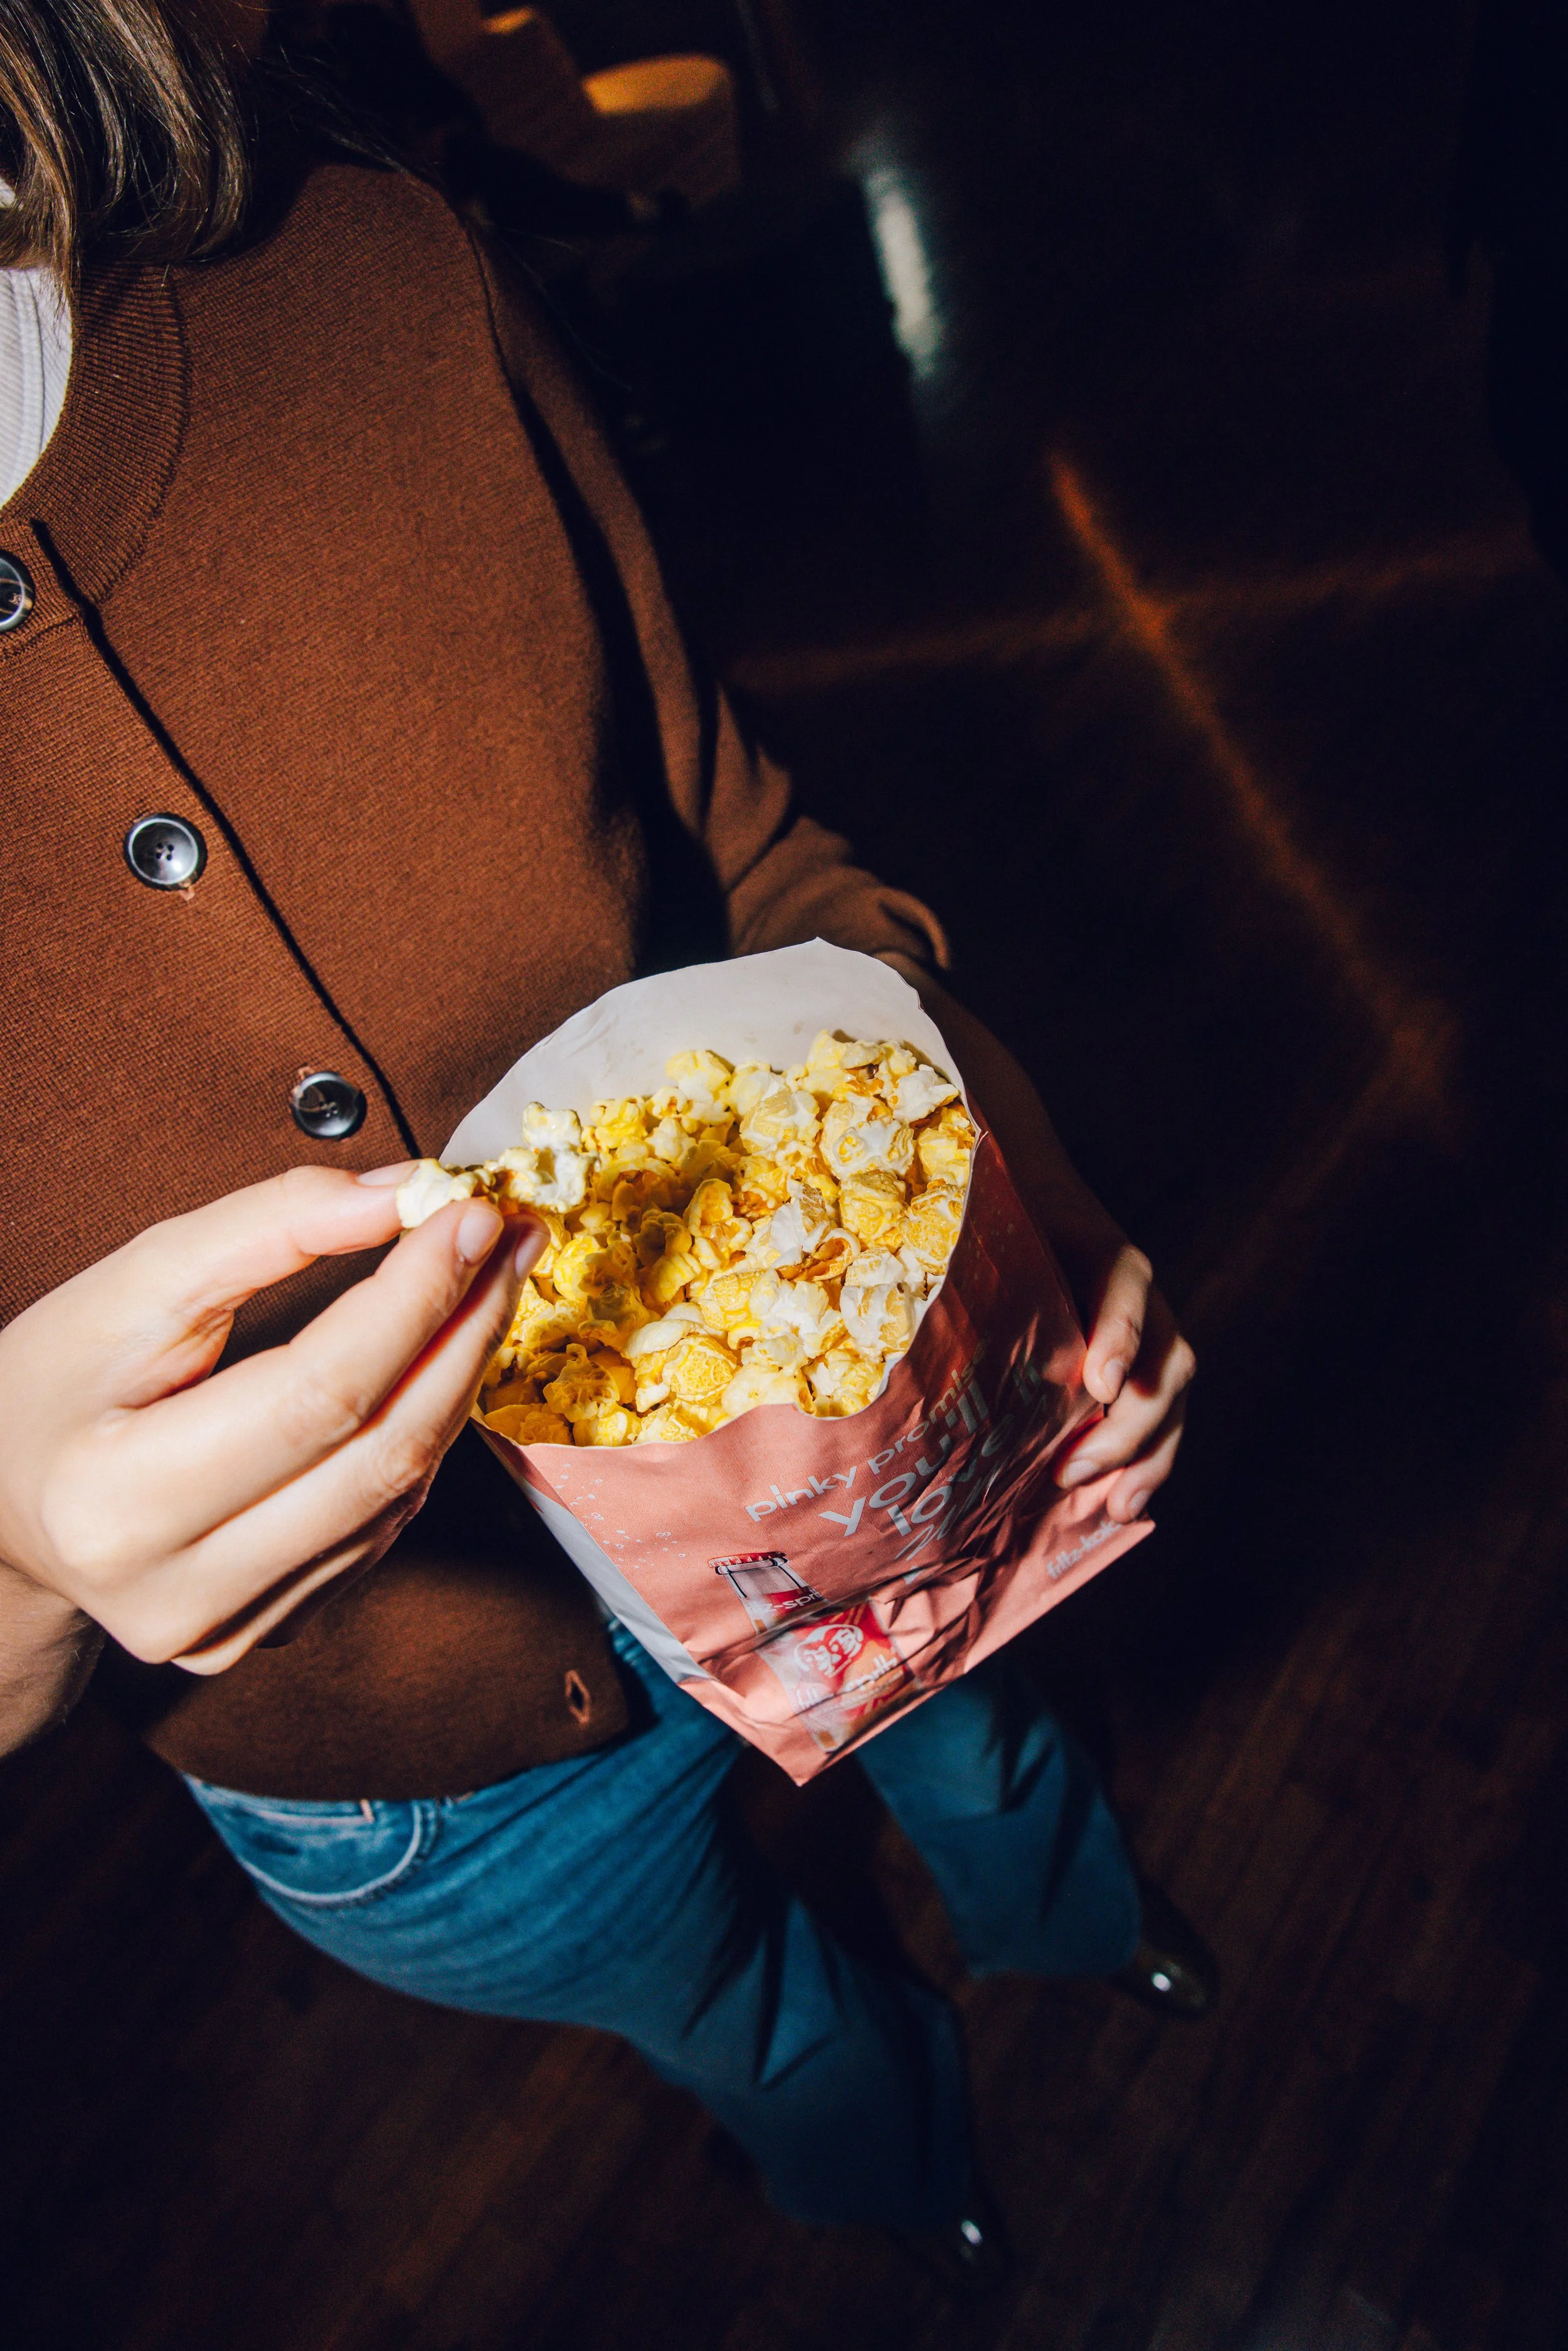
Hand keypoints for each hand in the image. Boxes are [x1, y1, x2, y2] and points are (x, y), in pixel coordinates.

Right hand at [0, 1166, 540, 1682]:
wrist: (3, 1506)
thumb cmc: (55, 1386)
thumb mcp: (128, 1286)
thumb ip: (266, 1229)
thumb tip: (402, 1195)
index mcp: (118, 1503)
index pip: (318, 1392)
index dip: (411, 1298)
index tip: (469, 1216)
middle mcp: (177, 1592)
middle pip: (378, 1452)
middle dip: (463, 1332)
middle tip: (510, 1241)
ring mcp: (230, 1630)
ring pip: (395, 1495)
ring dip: (459, 1379)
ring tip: (490, 1283)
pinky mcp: (268, 1635)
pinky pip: (380, 1528)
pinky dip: (419, 1439)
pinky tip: (434, 1366)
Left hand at [877, 953, 1195, 1522]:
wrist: (950, 1093)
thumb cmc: (929, 1095)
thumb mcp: (917, 1075)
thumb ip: (893, 1043)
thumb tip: (854, 989)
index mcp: (1069, 1214)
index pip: (1125, 1274)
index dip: (1122, 1327)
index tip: (1092, 1381)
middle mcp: (1098, 1266)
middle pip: (1162, 1349)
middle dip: (1137, 1422)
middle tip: (1081, 1475)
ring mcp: (1098, 1307)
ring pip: (1159, 1386)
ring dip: (1139, 1454)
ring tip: (1096, 1509)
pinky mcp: (1073, 1342)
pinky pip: (1123, 1410)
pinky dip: (1122, 1462)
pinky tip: (1088, 1514)